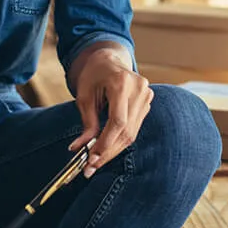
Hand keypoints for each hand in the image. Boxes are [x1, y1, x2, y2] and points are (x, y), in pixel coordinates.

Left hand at [68, 45, 153, 176]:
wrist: (108, 60)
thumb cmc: (93, 76)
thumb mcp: (84, 97)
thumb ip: (87, 123)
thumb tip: (80, 149)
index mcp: (122, 83)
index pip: (118, 121)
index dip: (105, 143)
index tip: (91, 158)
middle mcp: (139, 89)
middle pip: (127, 130)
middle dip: (108, 151)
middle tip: (91, 167)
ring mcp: (147, 95)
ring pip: (132, 132)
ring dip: (114, 149)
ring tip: (96, 162)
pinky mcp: (148, 102)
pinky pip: (135, 127)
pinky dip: (120, 140)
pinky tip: (107, 149)